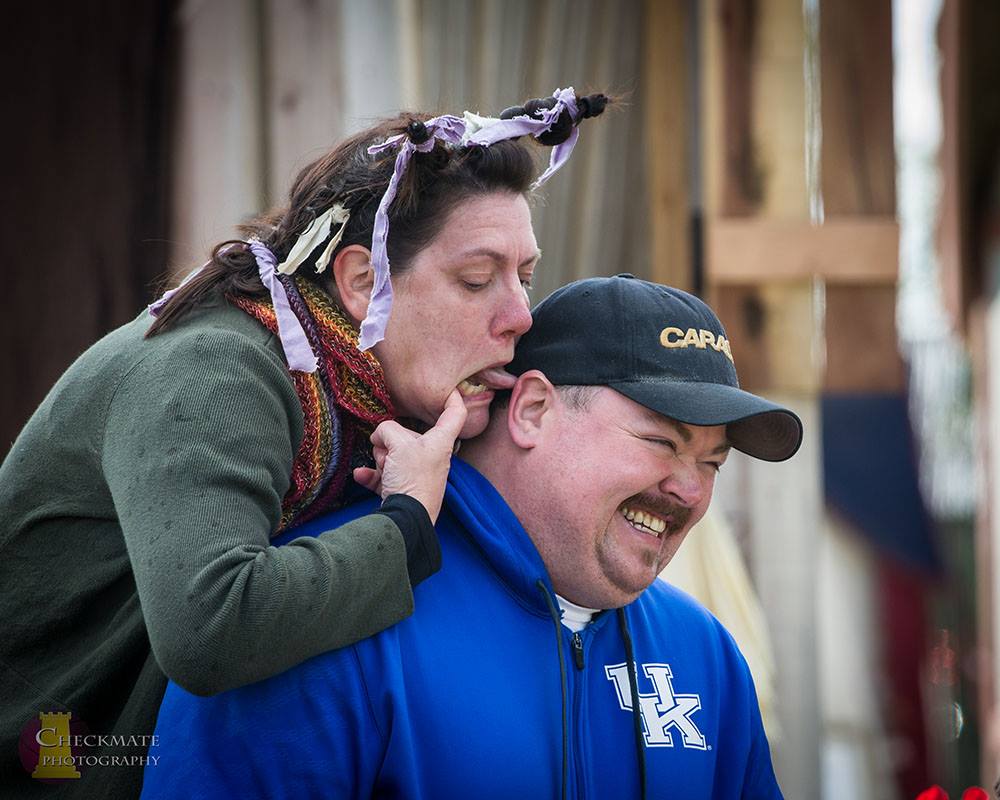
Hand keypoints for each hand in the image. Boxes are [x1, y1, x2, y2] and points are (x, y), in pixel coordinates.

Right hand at [353, 390, 467, 522]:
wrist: (405, 520)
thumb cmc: (411, 479)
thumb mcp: (398, 444)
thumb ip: (388, 430)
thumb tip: (380, 436)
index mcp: (440, 442)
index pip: (456, 413)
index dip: (453, 397)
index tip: (448, 388)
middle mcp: (432, 457)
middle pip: (411, 435)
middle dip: (391, 439)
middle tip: (388, 451)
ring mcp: (418, 474)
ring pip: (395, 455)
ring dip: (381, 459)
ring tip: (382, 467)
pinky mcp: (403, 490)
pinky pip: (385, 476)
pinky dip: (372, 475)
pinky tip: (361, 475)